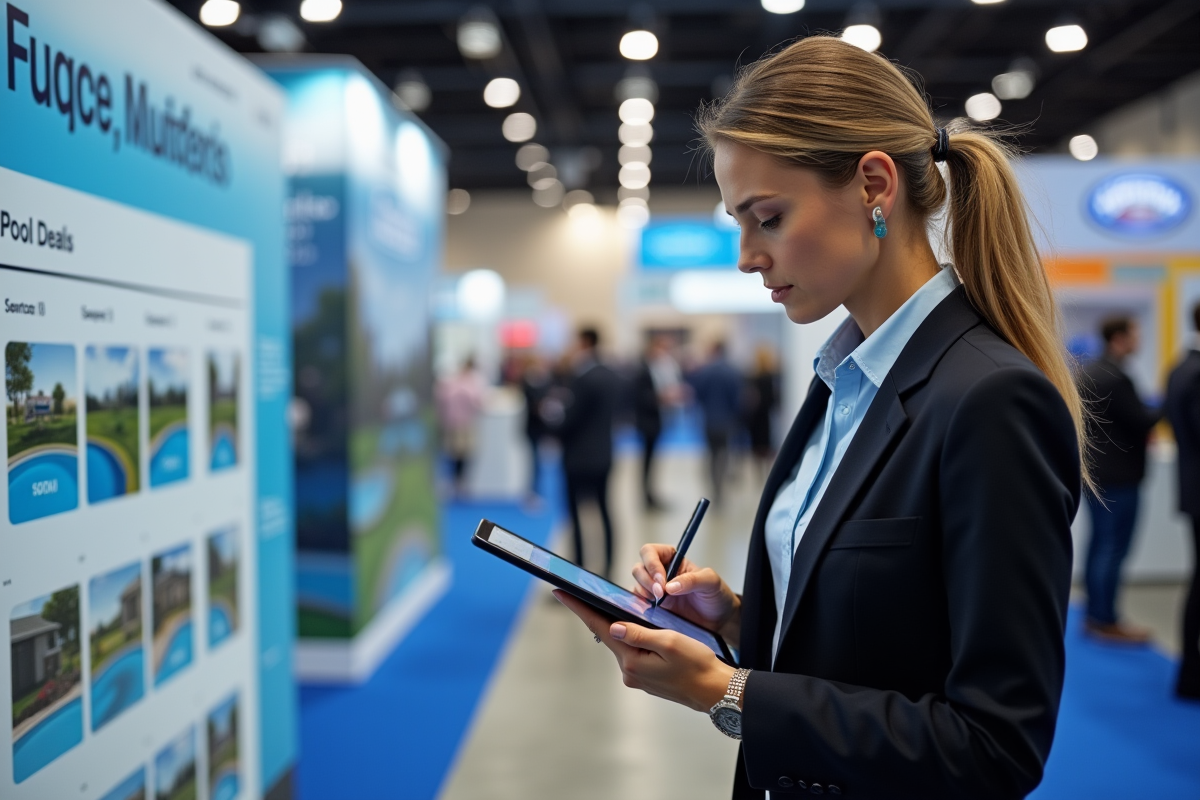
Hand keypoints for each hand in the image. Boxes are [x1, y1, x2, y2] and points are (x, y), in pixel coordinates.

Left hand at [553, 590, 733, 711]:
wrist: (716, 691)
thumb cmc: (698, 666)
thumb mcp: (670, 641)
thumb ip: (640, 633)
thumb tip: (614, 627)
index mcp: (632, 661)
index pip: (600, 628)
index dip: (580, 608)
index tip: (561, 593)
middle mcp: (630, 672)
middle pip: (610, 635)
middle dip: (600, 614)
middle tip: (587, 593)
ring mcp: (638, 677)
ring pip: (624, 644)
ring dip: (621, 627)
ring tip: (616, 607)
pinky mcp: (646, 678)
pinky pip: (634, 653)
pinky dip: (634, 639)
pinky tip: (639, 629)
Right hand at [632, 544, 740, 643]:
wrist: (719, 621)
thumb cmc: (716, 596)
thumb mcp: (711, 582)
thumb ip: (693, 580)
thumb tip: (670, 586)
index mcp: (672, 560)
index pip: (651, 552)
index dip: (652, 564)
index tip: (662, 580)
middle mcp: (661, 573)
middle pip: (639, 568)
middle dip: (647, 580)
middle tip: (661, 594)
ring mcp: (655, 591)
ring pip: (636, 585)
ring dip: (644, 593)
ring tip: (660, 603)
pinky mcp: (653, 608)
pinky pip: (638, 603)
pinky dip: (641, 605)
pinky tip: (654, 611)